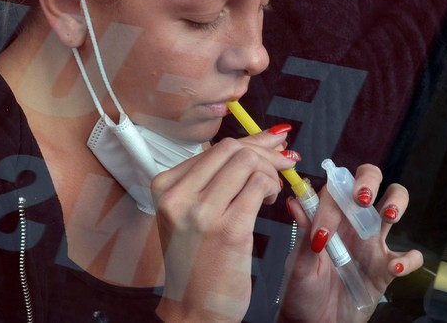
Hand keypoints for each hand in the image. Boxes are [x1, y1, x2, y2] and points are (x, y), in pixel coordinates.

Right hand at [152, 128, 295, 322]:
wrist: (193, 310)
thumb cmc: (196, 261)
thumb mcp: (190, 213)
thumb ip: (216, 177)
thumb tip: (261, 140)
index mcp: (165, 187)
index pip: (215, 147)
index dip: (251, 142)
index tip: (272, 143)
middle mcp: (178, 196)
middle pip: (232, 149)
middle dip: (264, 153)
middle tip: (281, 166)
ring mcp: (201, 212)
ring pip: (247, 162)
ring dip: (270, 172)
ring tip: (270, 192)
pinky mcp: (228, 229)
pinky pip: (259, 185)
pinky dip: (271, 187)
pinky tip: (269, 202)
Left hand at [278, 164, 423, 322]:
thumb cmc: (301, 292)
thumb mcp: (299, 264)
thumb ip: (304, 234)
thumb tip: (295, 200)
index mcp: (328, 217)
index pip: (335, 189)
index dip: (333, 199)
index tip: (324, 230)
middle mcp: (351, 223)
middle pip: (370, 182)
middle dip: (369, 179)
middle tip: (363, 197)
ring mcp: (371, 243)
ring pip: (394, 205)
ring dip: (396, 202)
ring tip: (389, 215)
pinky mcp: (386, 268)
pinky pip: (408, 257)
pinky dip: (408, 259)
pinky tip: (394, 266)